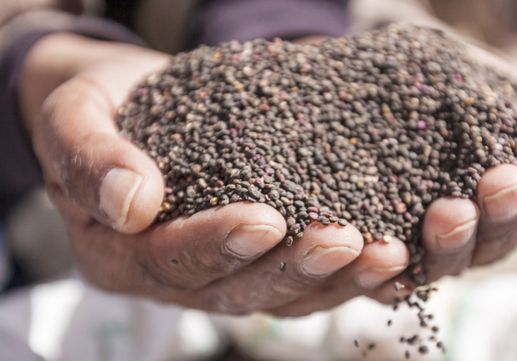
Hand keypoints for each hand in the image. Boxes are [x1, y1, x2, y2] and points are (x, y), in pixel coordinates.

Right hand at [20, 33, 388, 314]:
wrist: (135, 105)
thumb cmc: (103, 108)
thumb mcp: (74, 116)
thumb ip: (89, 156)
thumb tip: (130, 202)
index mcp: (121, 254)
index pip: (168, 262)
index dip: (214, 245)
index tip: (262, 219)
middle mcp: (175, 279)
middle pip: (235, 291)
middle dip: (291, 268)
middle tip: (342, 239)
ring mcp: (222, 274)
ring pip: (281, 297)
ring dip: (336, 280)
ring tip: (385, 253)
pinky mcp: (262, 259)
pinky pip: (307, 281)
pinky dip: (351, 275)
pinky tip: (392, 256)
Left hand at [267, 34, 516, 315]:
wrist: (355, 87)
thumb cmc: (427, 85)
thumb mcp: (473, 81)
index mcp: (497, 198)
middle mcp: (464, 234)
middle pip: (495, 242)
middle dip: (504, 212)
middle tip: (501, 180)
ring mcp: (418, 251)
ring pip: (444, 265)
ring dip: (450, 243)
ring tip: (449, 210)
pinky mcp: (369, 260)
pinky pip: (381, 278)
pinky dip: (386, 269)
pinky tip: (384, 250)